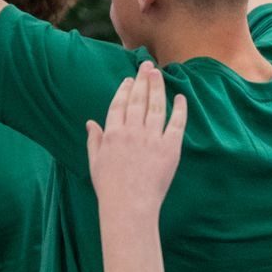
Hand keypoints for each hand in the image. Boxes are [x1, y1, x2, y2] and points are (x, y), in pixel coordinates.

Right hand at [86, 62, 186, 213]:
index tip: (129, 80)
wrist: (130, 205)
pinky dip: (179, 109)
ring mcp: (151, 139)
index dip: (125, 90)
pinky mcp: (169, 148)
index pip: (119, 104)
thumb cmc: (110, 188)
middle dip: (142, 80)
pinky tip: (181, 97)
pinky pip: (176, 124)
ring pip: (156, 106)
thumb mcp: (96, 162)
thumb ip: (94, 140)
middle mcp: (131, 132)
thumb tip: (91, 123)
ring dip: (158, 87)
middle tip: (147, 65)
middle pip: (138, 100)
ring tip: (159, 73)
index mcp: (112, 133)